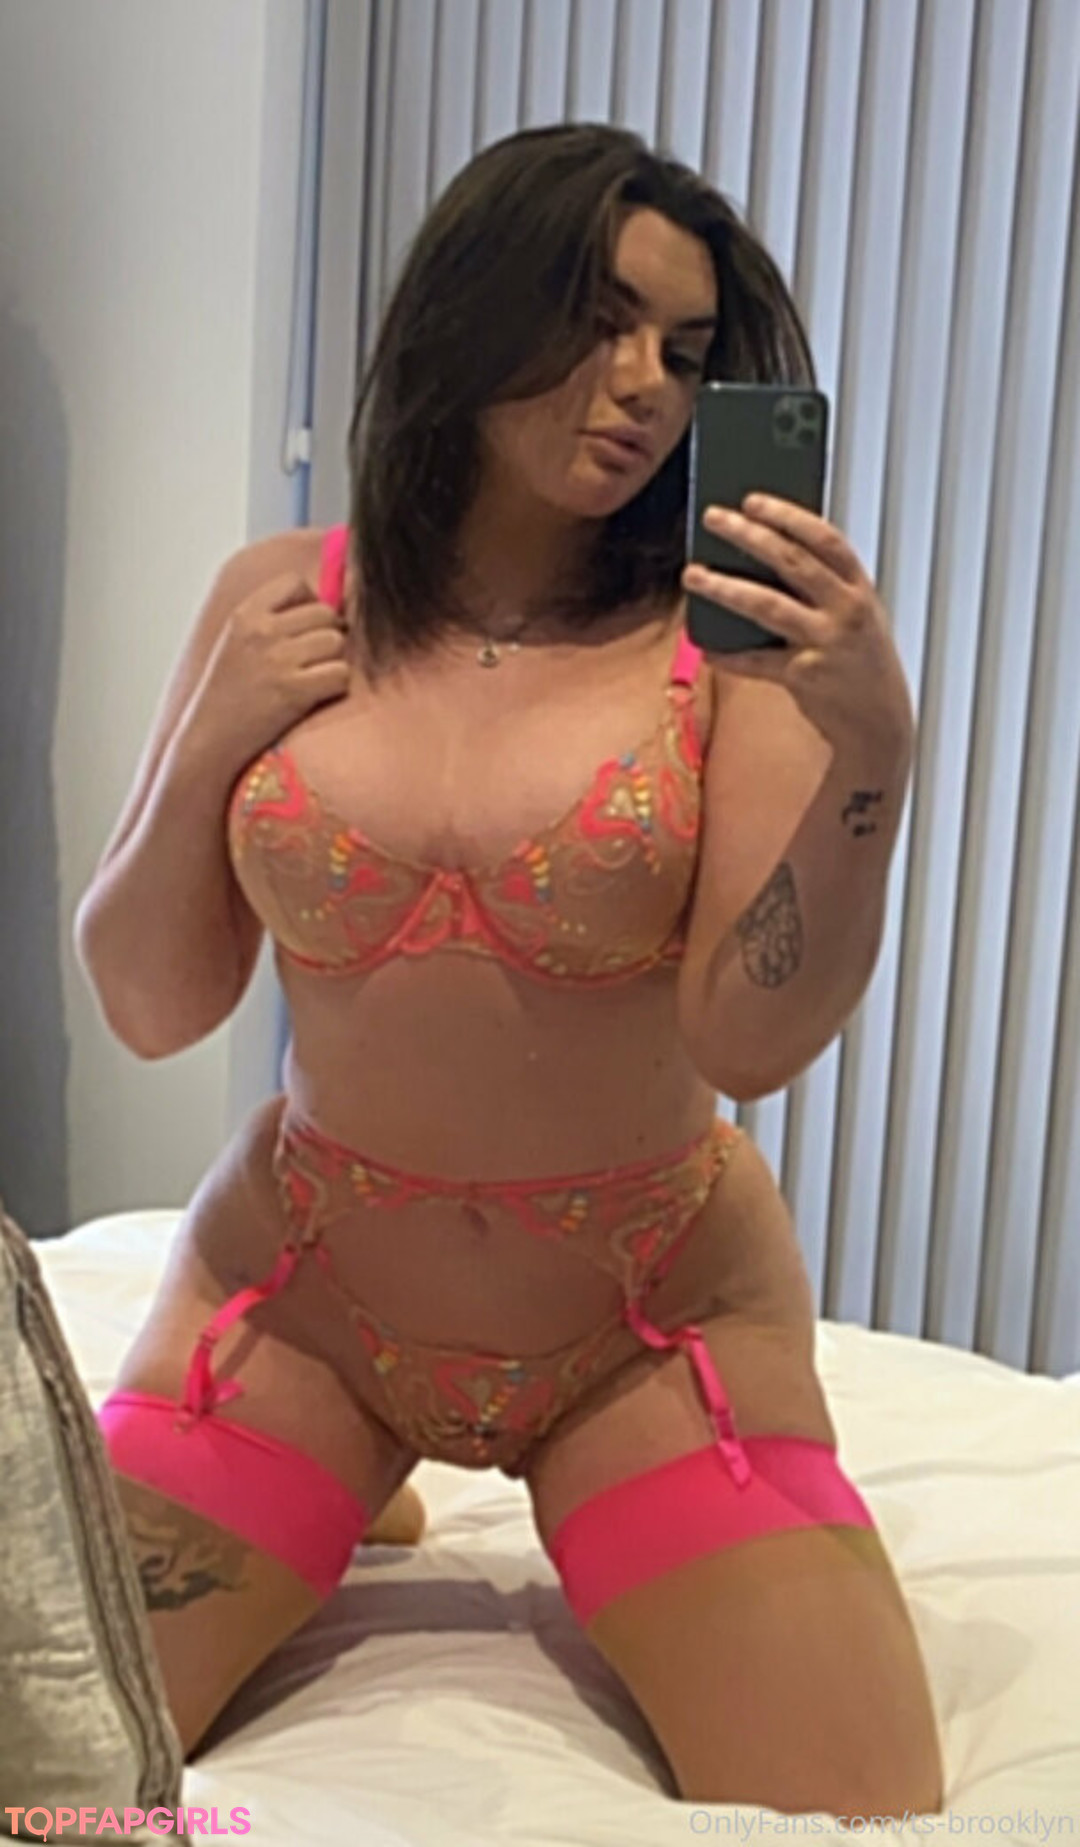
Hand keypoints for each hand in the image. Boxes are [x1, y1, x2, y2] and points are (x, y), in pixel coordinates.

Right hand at [187, 572, 351, 767]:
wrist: (211, 737)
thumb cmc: (227, 692)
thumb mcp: (235, 640)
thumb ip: (269, 617)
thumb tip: (322, 604)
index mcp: (245, 614)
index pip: (294, 582)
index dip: (310, 600)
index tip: (306, 624)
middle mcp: (262, 631)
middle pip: (325, 613)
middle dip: (328, 633)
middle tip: (315, 657)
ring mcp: (279, 660)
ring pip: (337, 642)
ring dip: (334, 659)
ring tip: (314, 676)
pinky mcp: (295, 690)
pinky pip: (341, 673)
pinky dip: (337, 684)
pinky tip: (318, 693)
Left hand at [682, 494, 915, 751]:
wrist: (881, 723)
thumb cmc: (861, 664)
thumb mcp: (858, 617)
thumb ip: (825, 589)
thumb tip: (765, 558)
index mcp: (860, 588)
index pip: (825, 539)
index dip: (788, 516)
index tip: (753, 500)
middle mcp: (847, 610)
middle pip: (791, 562)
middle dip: (748, 536)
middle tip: (714, 519)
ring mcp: (827, 643)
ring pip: (766, 605)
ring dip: (724, 587)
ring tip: (693, 574)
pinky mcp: (806, 677)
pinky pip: (757, 662)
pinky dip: (729, 656)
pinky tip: (706, 647)